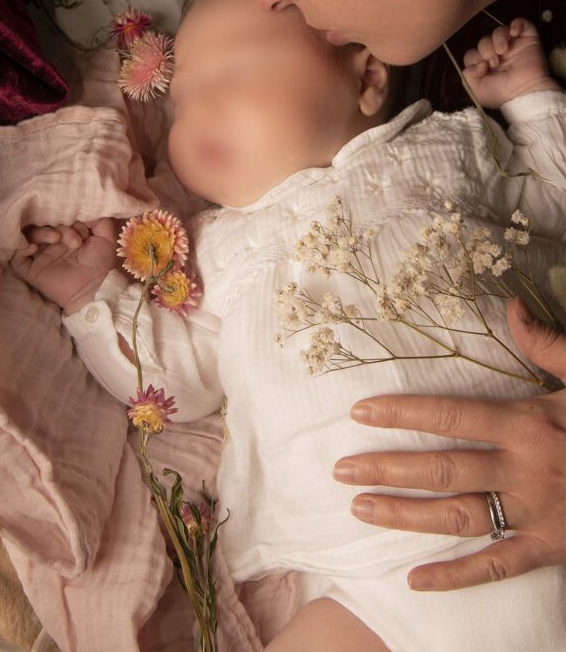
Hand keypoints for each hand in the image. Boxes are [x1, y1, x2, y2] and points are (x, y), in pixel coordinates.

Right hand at [10, 218, 117, 314]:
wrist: (94, 289)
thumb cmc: (100, 264)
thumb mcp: (105, 237)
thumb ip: (99, 219)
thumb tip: (87, 207)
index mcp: (66, 234)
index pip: (59, 217)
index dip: (71, 220)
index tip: (85, 232)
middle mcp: (51, 243)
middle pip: (44, 224)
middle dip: (60, 227)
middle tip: (75, 241)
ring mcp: (40, 256)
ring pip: (29, 236)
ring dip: (42, 233)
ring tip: (56, 239)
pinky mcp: (31, 270)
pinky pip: (16, 257)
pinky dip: (21, 248)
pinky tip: (34, 247)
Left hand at [333, 297, 565, 589]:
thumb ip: (547, 344)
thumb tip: (511, 308)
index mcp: (529, 424)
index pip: (453, 416)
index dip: (404, 414)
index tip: (361, 413)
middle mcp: (526, 470)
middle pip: (444, 470)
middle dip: (388, 469)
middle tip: (342, 470)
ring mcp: (536, 514)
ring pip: (459, 518)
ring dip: (407, 515)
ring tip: (361, 509)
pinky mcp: (550, 549)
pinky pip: (497, 568)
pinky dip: (457, 577)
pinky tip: (417, 580)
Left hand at [462, 17, 559, 108]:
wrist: (525, 92)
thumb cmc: (502, 94)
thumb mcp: (476, 90)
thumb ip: (467, 75)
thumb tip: (478, 62)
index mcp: (486, 65)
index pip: (473, 53)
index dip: (474, 57)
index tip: (483, 67)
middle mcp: (498, 55)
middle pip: (484, 40)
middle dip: (485, 49)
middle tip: (494, 62)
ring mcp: (513, 46)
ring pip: (499, 30)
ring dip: (497, 39)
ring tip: (502, 51)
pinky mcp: (528, 39)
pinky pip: (521, 22)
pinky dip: (516, 24)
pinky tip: (514, 33)